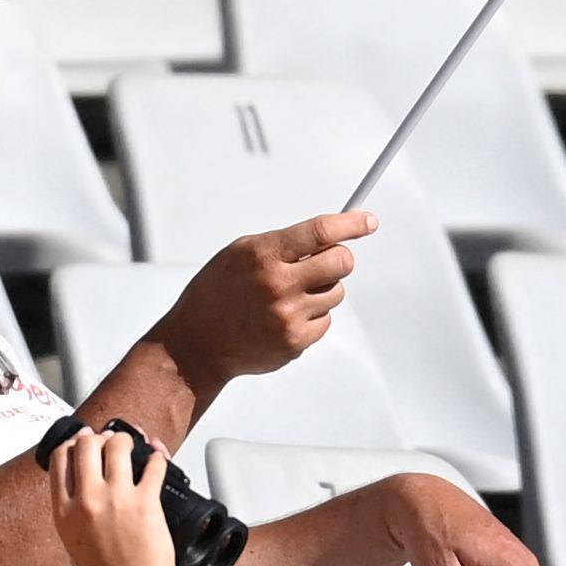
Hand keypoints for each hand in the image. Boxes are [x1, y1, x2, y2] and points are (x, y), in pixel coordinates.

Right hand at [47, 426, 176, 565]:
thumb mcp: (74, 544)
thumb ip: (74, 511)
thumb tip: (85, 482)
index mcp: (63, 512)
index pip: (60, 458)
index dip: (74, 443)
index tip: (84, 441)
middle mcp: (86, 500)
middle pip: (87, 444)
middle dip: (100, 438)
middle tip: (111, 443)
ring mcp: (116, 498)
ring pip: (118, 445)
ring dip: (128, 442)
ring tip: (136, 448)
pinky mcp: (145, 502)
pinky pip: (153, 464)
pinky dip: (158, 458)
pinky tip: (158, 461)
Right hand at [149, 213, 373, 394]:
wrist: (197, 343)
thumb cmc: (220, 290)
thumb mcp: (242, 254)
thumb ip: (284, 244)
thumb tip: (332, 237)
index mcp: (263, 254)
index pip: (320, 231)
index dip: (351, 224)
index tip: (369, 221)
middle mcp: (278, 285)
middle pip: (341, 262)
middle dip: (339, 258)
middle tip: (326, 260)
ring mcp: (288, 317)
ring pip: (335, 293)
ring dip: (322, 289)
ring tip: (290, 295)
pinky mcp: (295, 343)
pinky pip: (325, 321)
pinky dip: (312, 316)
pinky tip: (284, 318)